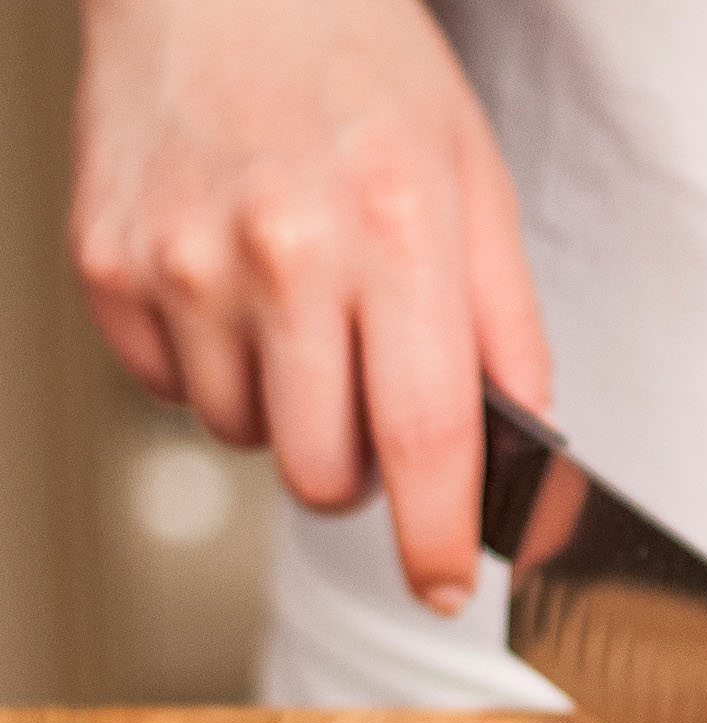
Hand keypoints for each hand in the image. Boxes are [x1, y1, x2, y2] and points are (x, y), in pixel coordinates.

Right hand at [68, 0, 548, 612]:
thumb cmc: (363, 71)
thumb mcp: (477, 184)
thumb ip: (507, 325)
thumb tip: (521, 443)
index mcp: (396, 234)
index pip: (426, 439)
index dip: (437, 539)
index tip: (445, 588)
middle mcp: (282, 252)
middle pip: (323, 473)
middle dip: (362, 471)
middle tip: (373, 397)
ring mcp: (180, 259)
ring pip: (246, 439)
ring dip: (286, 410)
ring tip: (301, 311)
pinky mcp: (105, 260)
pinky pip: (168, 389)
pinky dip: (211, 366)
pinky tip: (234, 288)